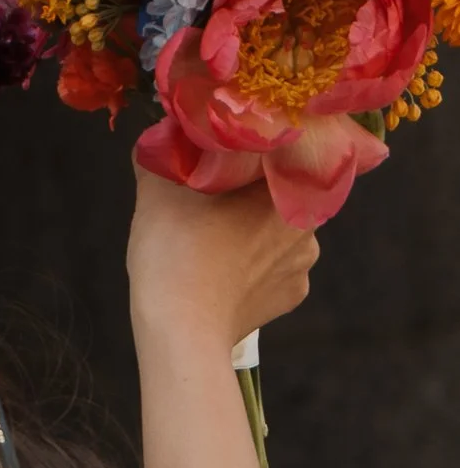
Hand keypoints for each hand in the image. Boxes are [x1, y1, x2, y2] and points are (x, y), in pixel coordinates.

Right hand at [127, 165, 319, 352]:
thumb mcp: (159, 188)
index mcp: (288, 186)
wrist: (181, 335)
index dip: (247, 151)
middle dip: (249, 194)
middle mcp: (308, 225)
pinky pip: (274, 270)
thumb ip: (165, 152)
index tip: (220, 156)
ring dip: (252, 232)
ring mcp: (302, 267)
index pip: (275, 152)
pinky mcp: (289, 299)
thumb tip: (166, 132)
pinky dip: (254, 267)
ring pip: (276, 234)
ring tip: (214, 241)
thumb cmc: (175, 254)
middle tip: (213, 199)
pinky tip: (226, 270)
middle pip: (277, 194)